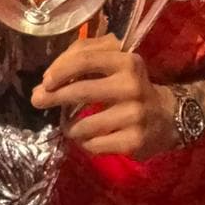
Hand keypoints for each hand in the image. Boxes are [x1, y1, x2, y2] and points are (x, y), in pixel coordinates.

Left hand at [30, 35, 177, 158]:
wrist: (167, 116)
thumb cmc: (130, 85)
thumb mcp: (116, 62)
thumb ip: (83, 60)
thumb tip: (46, 82)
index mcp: (126, 61)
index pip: (85, 59)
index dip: (60, 69)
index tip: (45, 81)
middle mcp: (131, 86)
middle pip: (80, 91)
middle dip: (52, 97)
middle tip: (37, 100)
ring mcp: (133, 115)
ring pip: (82, 125)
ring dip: (69, 126)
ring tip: (72, 125)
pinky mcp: (133, 142)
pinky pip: (92, 145)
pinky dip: (84, 143)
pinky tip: (89, 138)